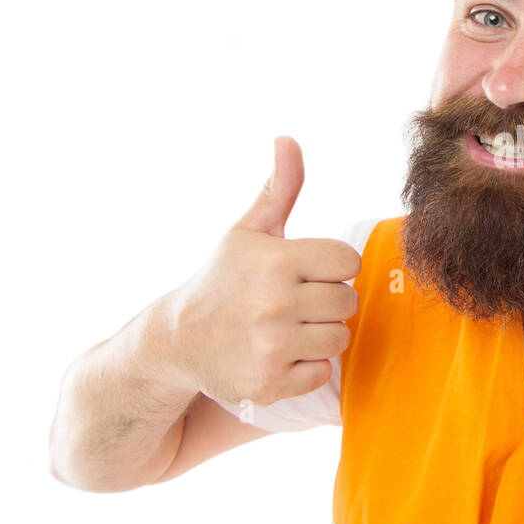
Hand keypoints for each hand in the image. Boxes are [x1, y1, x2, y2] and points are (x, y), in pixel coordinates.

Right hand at [163, 136, 359, 406]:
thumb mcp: (248, 231)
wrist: (176, 340)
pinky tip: (278, 354)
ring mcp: (271, 346)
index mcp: (275, 260)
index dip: (331, 266)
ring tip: (287, 327)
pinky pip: (322, 373)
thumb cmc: (222, 279)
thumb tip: (288, 139)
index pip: (347, 261)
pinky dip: (306, 367)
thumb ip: (280, 188)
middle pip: (347, 301)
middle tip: (293, 302)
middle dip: (326, 301)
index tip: (305, 271)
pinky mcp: (269, 383)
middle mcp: (273, 303)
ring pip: (339, 338)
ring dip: (320, 334)